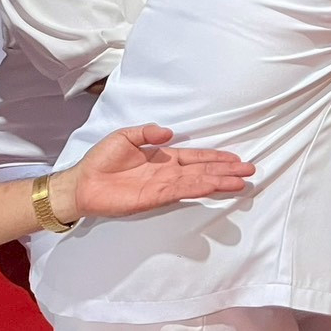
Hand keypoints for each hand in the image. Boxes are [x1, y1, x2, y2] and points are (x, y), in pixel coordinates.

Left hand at [50, 124, 254, 223]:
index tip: (237, 159)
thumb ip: (147, 132)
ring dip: (219, 182)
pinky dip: (199, 189)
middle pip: (204, 170)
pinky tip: (214, 187)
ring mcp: (163, 186)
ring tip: (240, 182)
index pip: (196, 157)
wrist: (80, 184)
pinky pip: (181, 191)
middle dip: (226, 171)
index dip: (216, 157)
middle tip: (250, 172)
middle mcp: (169, 172)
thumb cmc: (101, 160)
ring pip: (198, 182)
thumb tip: (171, 132)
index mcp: (164, 157)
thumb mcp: (124, 137)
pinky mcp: (154, 198)